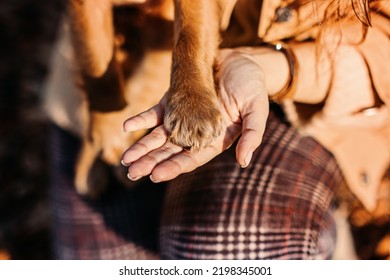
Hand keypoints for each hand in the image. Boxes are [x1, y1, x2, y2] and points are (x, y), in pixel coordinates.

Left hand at [121, 49, 268, 181]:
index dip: (174, 167)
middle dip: (151, 162)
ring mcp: (184, 116)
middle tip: (132, 173)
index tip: (155, 175)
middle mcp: (196, 132)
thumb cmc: (252, 86)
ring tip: (125, 160)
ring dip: (142, 147)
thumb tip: (244, 162)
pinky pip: (156, 112)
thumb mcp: (257, 110)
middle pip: (170, 151)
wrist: (242, 60)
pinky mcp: (175, 100)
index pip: (191, 158)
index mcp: (215, 139)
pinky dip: (142, 119)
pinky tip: (127, 126)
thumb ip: (252, 135)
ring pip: (160, 135)